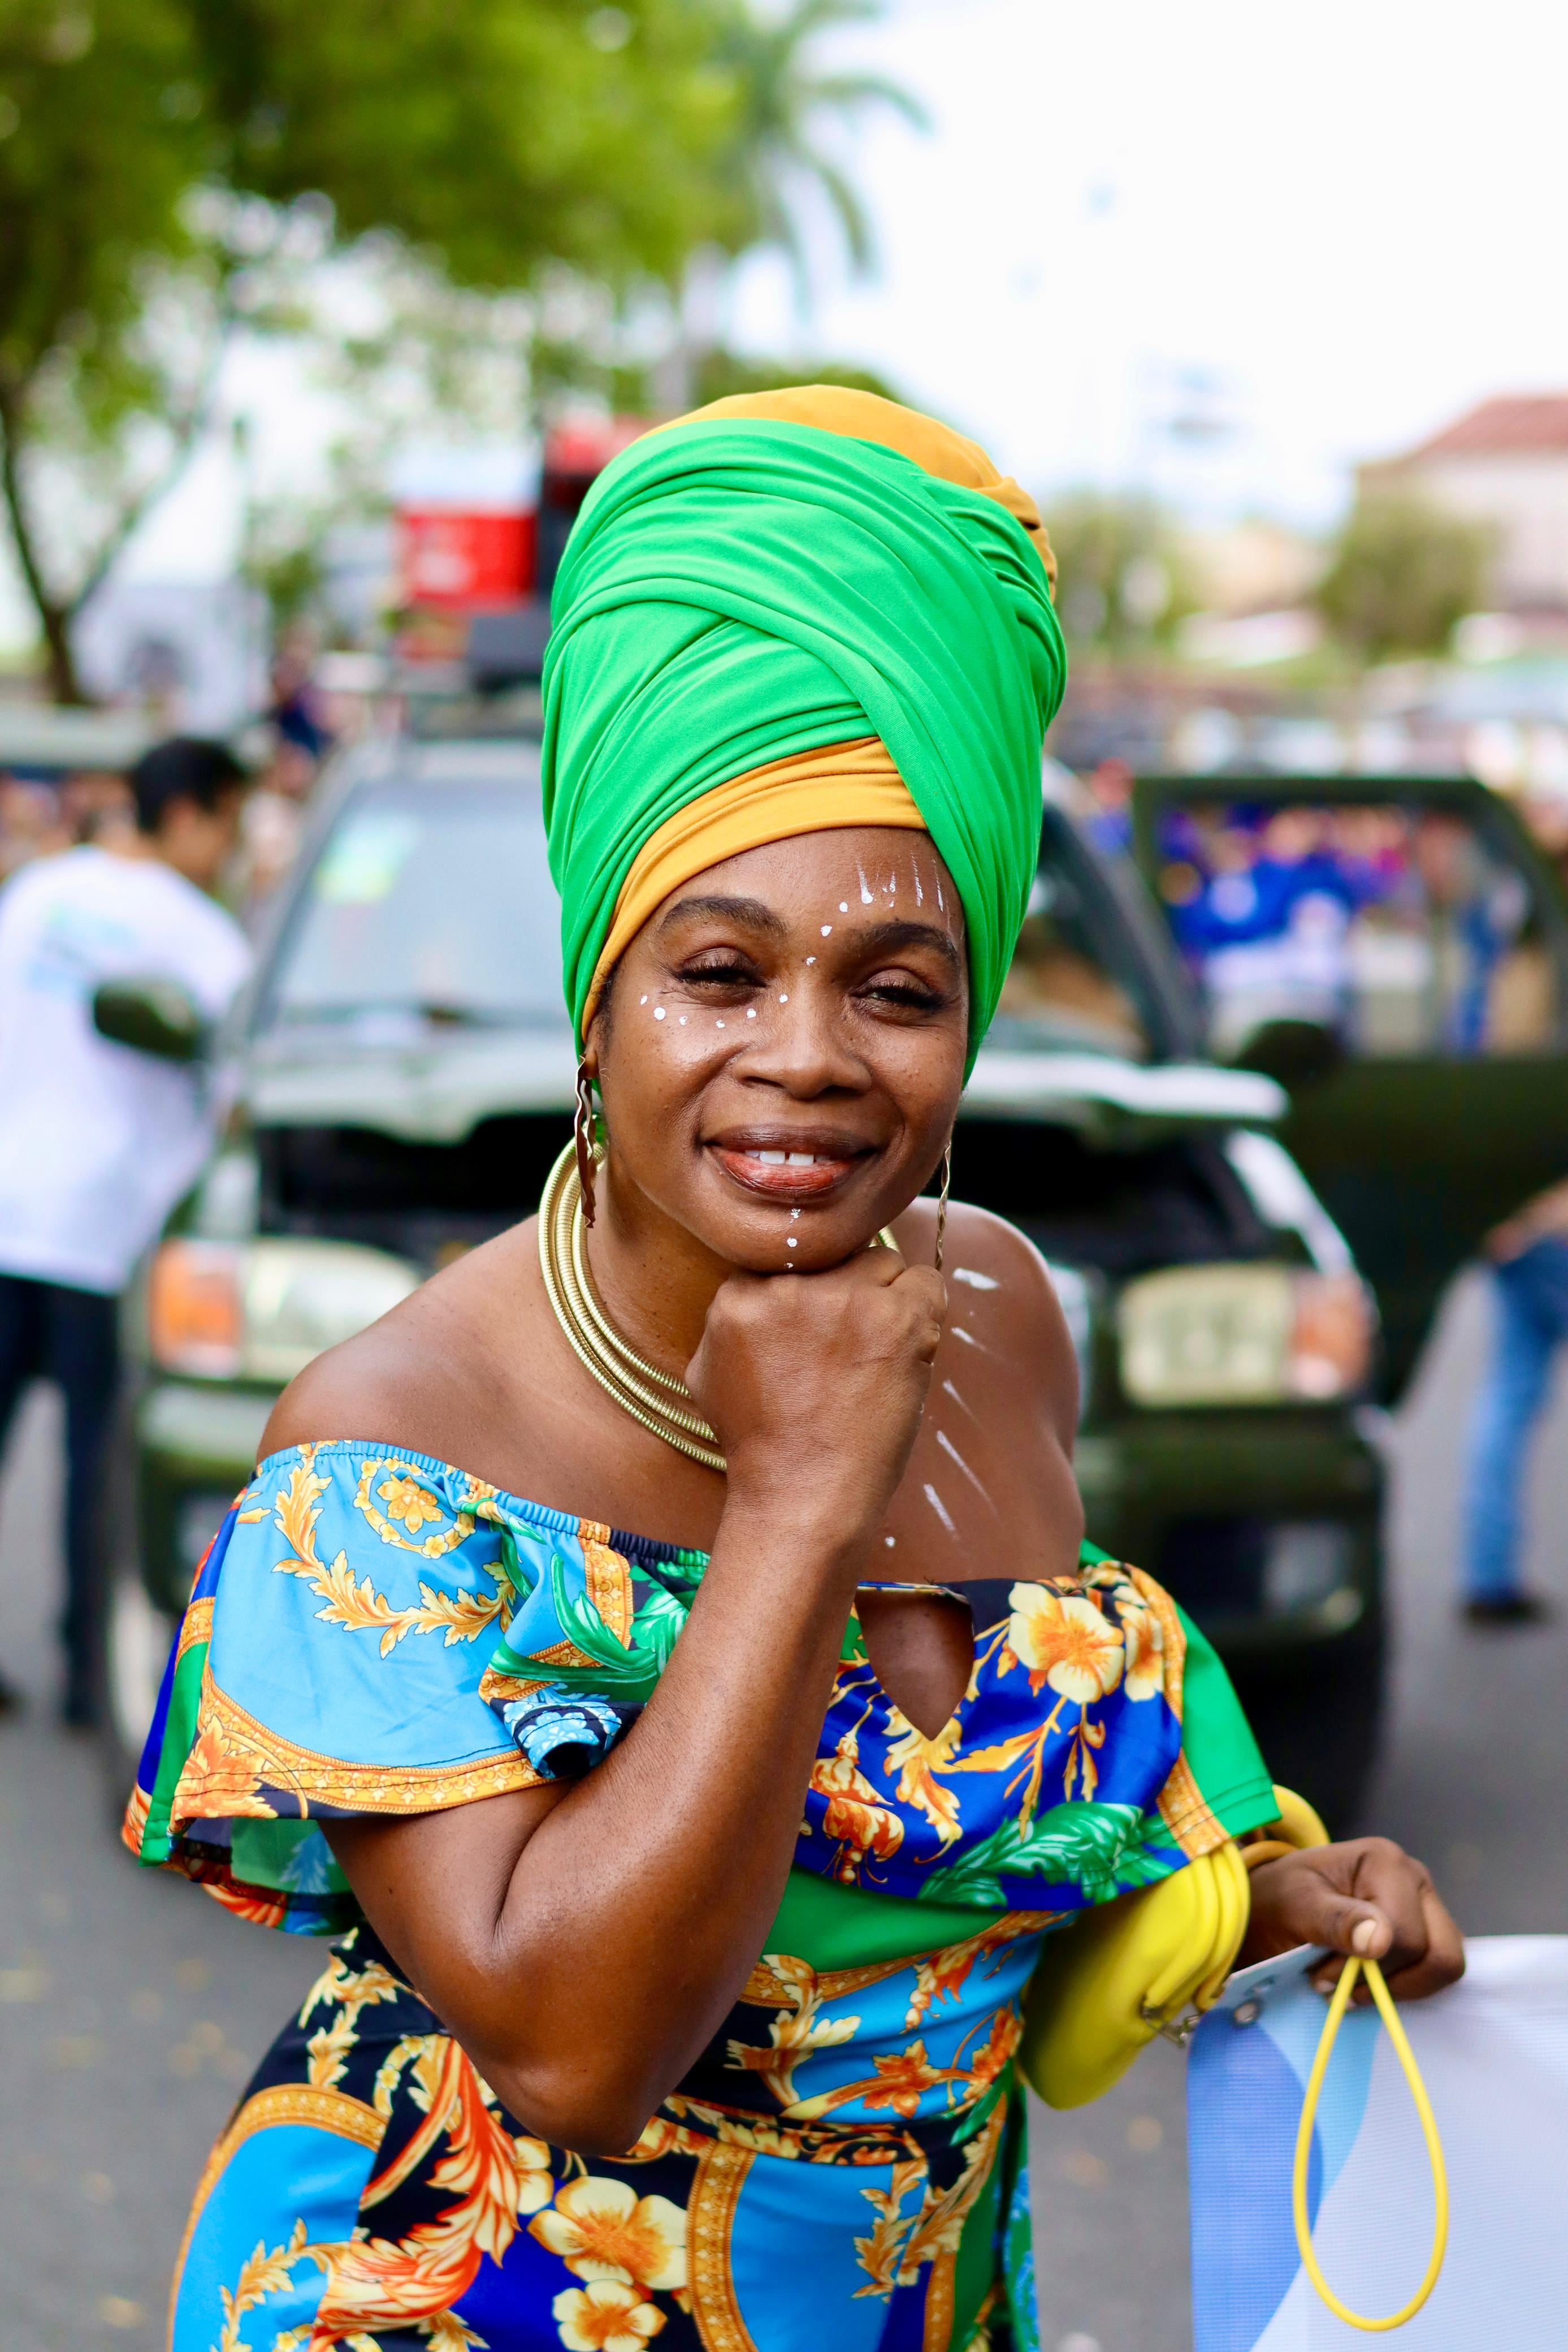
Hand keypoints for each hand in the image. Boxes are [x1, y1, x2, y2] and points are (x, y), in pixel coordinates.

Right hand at [686, 1246, 945, 1549]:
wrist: (801, 1497)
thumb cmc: (760, 1446)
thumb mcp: (707, 1373)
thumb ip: (729, 1318)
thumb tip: (757, 1287)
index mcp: (739, 1295)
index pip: (792, 1255)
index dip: (811, 1290)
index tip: (817, 1328)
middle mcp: (789, 1287)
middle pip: (838, 1253)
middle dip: (847, 1289)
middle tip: (849, 1343)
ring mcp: (846, 1300)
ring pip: (882, 1260)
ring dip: (886, 1298)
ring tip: (876, 1353)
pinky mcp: (896, 1320)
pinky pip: (926, 1281)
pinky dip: (924, 1309)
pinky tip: (908, 1348)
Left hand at [1238, 1838, 1463, 2003]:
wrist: (1274, 1908)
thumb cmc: (1280, 1901)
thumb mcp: (1294, 1907)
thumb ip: (1334, 1920)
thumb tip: (1381, 1939)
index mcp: (1384, 1860)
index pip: (1403, 1934)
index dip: (1367, 1967)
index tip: (1322, 1975)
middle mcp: (1415, 1878)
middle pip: (1436, 1952)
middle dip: (1386, 1978)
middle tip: (1338, 1982)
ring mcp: (1425, 1906)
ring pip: (1444, 1966)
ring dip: (1397, 1987)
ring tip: (1350, 1982)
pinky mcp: (1426, 1933)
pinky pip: (1435, 1973)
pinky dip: (1403, 1987)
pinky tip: (1365, 1982)